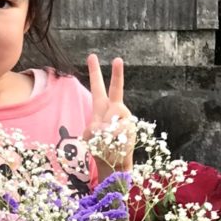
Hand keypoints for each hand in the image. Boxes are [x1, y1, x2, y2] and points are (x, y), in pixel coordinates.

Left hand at [85, 53, 135, 174]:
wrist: (113, 164)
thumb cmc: (100, 149)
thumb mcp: (90, 136)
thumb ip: (95, 127)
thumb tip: (106, 126)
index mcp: (102, 108)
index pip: (98, 88)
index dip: (95, 72)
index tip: (92, 56)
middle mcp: (115, 110)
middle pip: (116, 90)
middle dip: (117, 74)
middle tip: (117, 59)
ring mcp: (124, 118)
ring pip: (116, 112)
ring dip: (108, 124)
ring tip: (107, 137)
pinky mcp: (130, 128)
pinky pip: (120, 126)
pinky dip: (114, 134)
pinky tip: (114, 141)